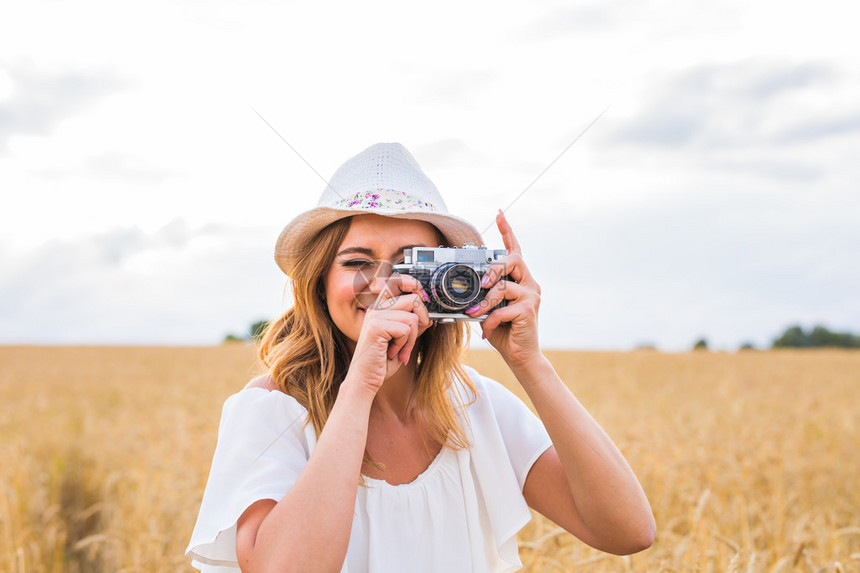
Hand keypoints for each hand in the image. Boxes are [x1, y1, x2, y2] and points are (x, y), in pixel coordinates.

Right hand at [347, 274, 430, 391]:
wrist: (366, 379)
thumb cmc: (382, 361)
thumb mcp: (403, 338)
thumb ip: (413, 323)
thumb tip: (428, 313)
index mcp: (380, 307)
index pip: (397, 281)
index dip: (413, 284)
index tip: (421, 296)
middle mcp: (376, 308)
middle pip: (413, 299)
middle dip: (421, 321)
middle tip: (411, 339)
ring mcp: (375, 315)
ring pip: (412, 317)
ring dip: (412, 339)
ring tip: (400, 349)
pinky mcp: (376, 326)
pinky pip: (406, 329)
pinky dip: (405, 345)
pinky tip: (392, 352)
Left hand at [466, 210, 541, 369]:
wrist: (521, 357)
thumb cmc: (504, 331)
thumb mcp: (489, 309)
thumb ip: (483, 295)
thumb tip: (465, 287)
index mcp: (520, 280)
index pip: (515, 250)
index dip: (507, 231)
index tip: (499, 214)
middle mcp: (530, 284)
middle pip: (513, 260)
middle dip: (493, 269)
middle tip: (481, 283)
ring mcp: (532, 296)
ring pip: (504, 286)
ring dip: (485, 301)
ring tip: (475, 313)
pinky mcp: (529, 310)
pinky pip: (503, 309)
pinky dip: (490, 319)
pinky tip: (487, 330)